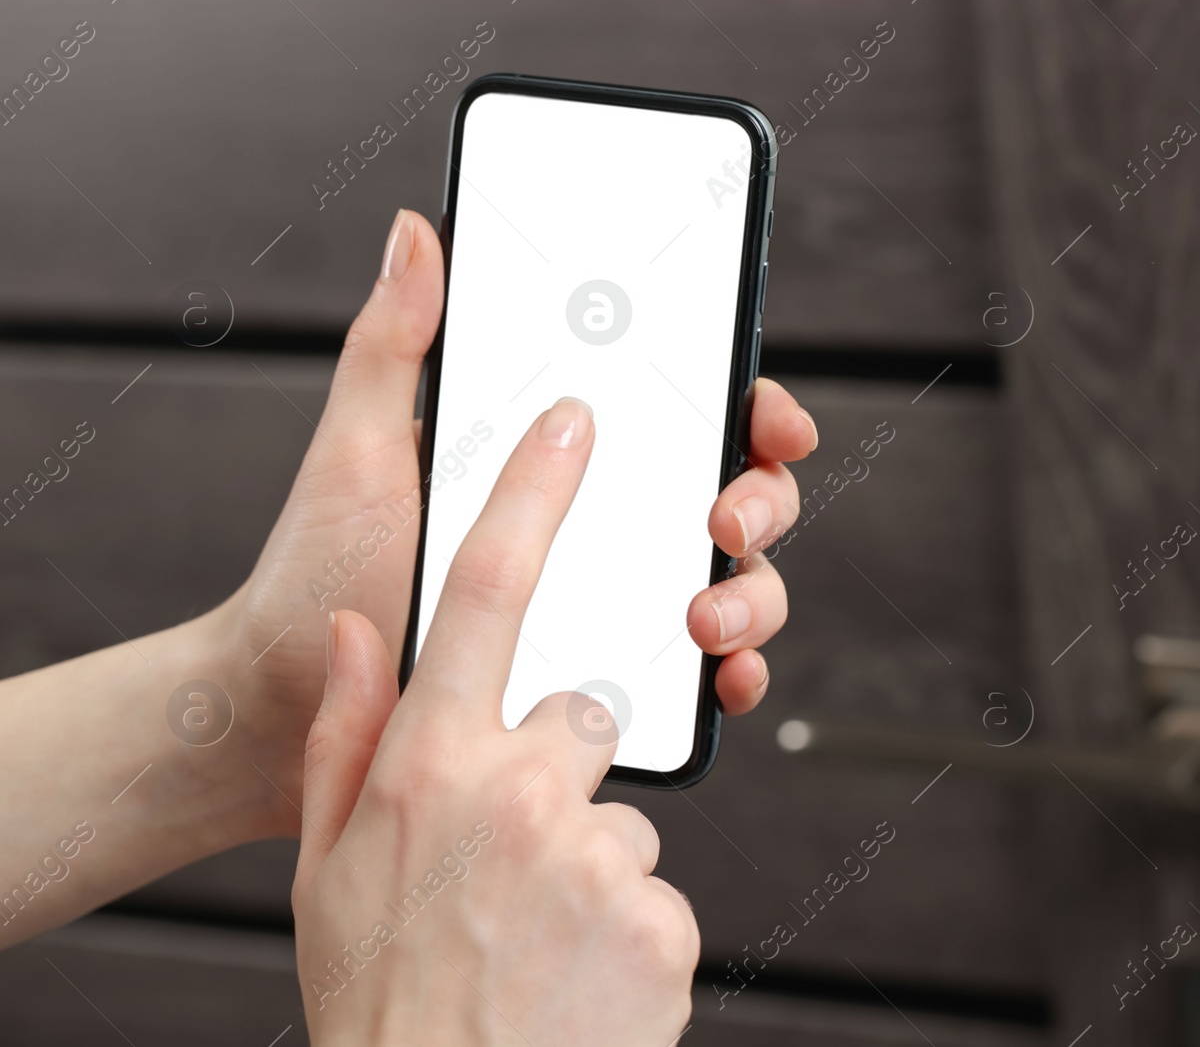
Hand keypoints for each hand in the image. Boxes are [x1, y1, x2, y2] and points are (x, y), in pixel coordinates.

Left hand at [222, 210, 815, 834]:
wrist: (285, 702)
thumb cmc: (320, 571)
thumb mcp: (359, 451)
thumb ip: (393, 345)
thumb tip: (413, 232)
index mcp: (557, 456)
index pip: (683, 413)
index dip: (748, 404)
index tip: (766, 414)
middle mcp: (604, 523)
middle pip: (733, 493)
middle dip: (762, 500)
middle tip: (723, 518)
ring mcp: (616, 604)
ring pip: (738, 583)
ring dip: (754, 595)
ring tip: (703, 618)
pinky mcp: (612, 684)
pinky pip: (703, 675)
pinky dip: (734, 672)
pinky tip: (721, 677)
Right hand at [294, 397, 694, 1044]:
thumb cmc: (380, 994)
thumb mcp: (327, 867)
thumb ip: (350, 733)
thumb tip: (360, 629)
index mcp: (430, 764)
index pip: (484, 591)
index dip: (532, 492)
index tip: (573, 421)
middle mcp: (518, 791)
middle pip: (584, 710)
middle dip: (562, 762)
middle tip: (514, 853)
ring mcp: (595, 853)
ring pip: (620, 810)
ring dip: (588, 858)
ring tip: (533, 933)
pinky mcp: (660, 913)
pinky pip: (655, 883)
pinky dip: (623, 921)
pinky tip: (576, 970)